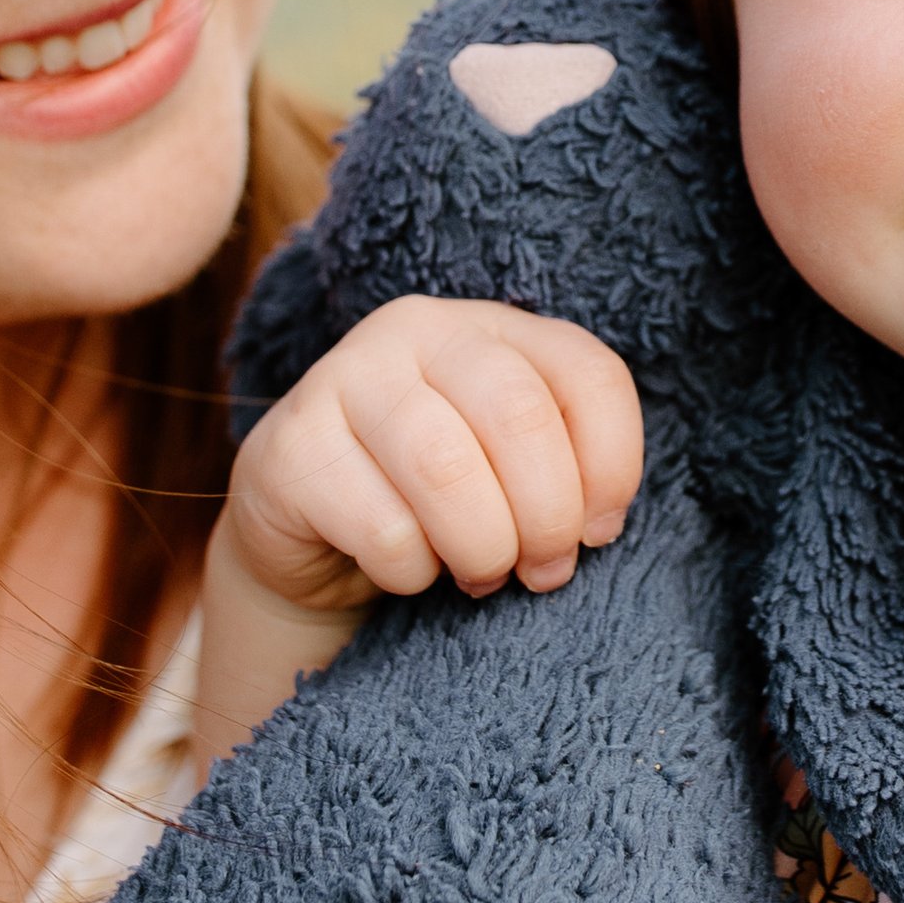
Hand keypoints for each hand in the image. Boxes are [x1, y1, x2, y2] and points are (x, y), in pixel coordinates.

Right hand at [193, 297, 642, 766]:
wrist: (309, 533)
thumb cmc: (432, 499)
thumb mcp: (512, 471)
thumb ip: (566, 474)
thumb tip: (593, 526)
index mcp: (490, 327)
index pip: (589, 373)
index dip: (614, 467)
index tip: (599, 531)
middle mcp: (416, 330)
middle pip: (519, 415)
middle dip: (548, 517)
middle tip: (541, 570)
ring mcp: (343, 378)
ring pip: (447, 468)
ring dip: (484, 548)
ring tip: (480, 575)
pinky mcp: (290, 447)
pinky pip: (382, 527)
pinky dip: (413, 573)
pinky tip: (405, 569)